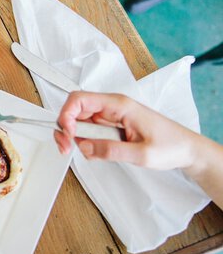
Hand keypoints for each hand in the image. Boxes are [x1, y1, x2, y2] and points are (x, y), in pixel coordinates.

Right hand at [54, 92, 198, 169]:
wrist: (187, 149)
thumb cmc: (171, 145)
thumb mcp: (142, 154)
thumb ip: (111, 150)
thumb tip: (85, 148)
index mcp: (118, 105)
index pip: (79, 99)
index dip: (67, 115)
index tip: (69, 135)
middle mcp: (111, 107)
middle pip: (74, 110)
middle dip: (66, 129)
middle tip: (66, 148)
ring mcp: (110, 117)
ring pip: (79, 122)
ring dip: (76, 138)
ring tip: (89, 153)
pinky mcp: (111, 127)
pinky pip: (90, 132)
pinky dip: (87, 144)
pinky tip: (97, 153)